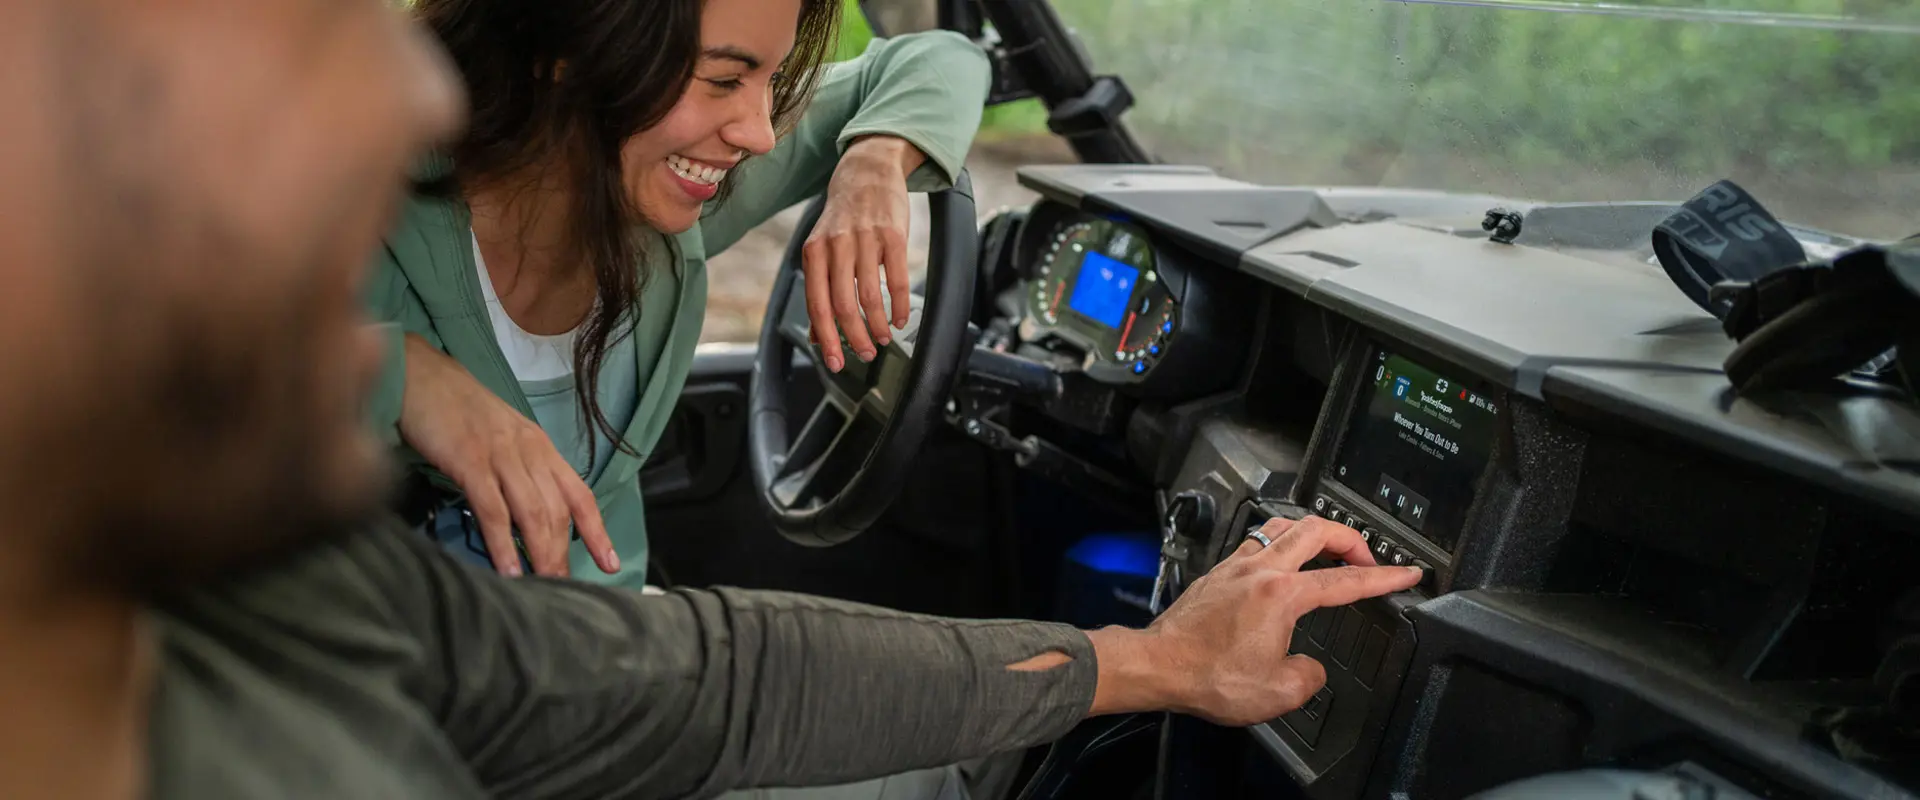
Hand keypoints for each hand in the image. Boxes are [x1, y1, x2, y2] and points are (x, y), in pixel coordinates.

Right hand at [394, 334, 617, 577]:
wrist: (421, 375)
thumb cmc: (458, 410)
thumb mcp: (502, 437)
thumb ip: (519, 471)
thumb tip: (528, 519)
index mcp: (540, 447)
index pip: (579, 495)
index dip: (597, 531)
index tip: (610, 564)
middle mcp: (529, 451)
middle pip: (558, 511)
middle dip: (564, 555)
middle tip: (565, 591)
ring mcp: (500, 455)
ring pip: (532, 512)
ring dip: (541, 554)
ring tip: (544, 588)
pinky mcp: (469, 460)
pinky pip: (492, 508)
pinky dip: (502, 542)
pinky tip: (508, 570)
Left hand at [801, 135, 925, 371]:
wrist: (868, 172)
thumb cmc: (843, 218)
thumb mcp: (821, 248)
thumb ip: (819, 289)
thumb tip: (815, 335)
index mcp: (814, 252)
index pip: (817, 304)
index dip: (826, 338)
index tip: (835, 362)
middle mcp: (836, 245)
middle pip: (843, 305)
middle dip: (854, 338)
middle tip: (864, 353)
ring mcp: (866, 239)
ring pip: (870, 296)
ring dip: (878, 326)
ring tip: (883, 339)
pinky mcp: (894, 235)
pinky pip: (897, 280)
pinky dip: (899, 306)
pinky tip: (900, 319)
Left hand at [1085, 516, 1420, 725]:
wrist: (1157, 666)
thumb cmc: (1206, 676)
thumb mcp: (1277, 693)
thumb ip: (1308, 678)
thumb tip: (1310, 668)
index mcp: (1283, 595)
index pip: (1347, 580)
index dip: (1384, 577)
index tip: (1406, 573)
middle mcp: (1260, 571)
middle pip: (1316, 529)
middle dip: (1350, 537)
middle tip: (1366, 555)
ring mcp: (1235, 567)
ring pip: (1281, 526)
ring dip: (1311, 532)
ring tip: (1326, 548)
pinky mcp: (1216, 574)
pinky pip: (1255, 542)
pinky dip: (1278, 545)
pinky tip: (1278, 562)